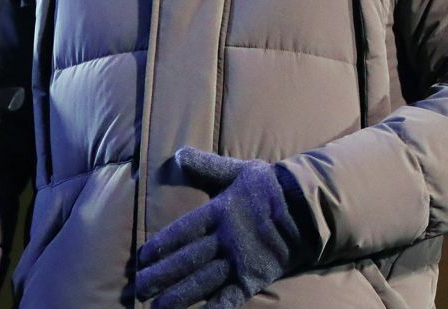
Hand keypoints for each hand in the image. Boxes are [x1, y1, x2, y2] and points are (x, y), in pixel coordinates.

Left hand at [135, 148, 308, 308]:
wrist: (310, 207)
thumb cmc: (273, 186)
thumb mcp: (239, 170)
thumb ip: (208, 166)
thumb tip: (179, 153)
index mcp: (220, 211)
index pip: (183, 230)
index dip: (161, 245)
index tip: (141, 258)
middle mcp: (226, 238)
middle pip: (187, 260)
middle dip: (160, 275)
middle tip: (138, 289)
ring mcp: (240, 260)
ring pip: (203, 281)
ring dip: (178, 296)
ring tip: (157, 307)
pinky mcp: (255, 278)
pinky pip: (231, 298)